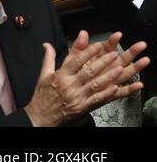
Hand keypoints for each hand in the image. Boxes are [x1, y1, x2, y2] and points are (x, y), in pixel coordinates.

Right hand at [24, 31, 147, 125]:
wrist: (42, 116)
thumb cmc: (43, 95)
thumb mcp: (43, 75)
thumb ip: (48, 58)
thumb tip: (47, 45)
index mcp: (61, 75)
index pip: (76, 60)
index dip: (88, 52)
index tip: (98, 45)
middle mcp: (69, 85)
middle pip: (89, 71)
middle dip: (103, 62)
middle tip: (114, 54)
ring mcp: (77, 96)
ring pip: (96, 84)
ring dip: (109, 76)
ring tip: (119, 68)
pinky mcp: (82, 107)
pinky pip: (97, 99)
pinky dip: (106, 93)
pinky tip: (115, 88)